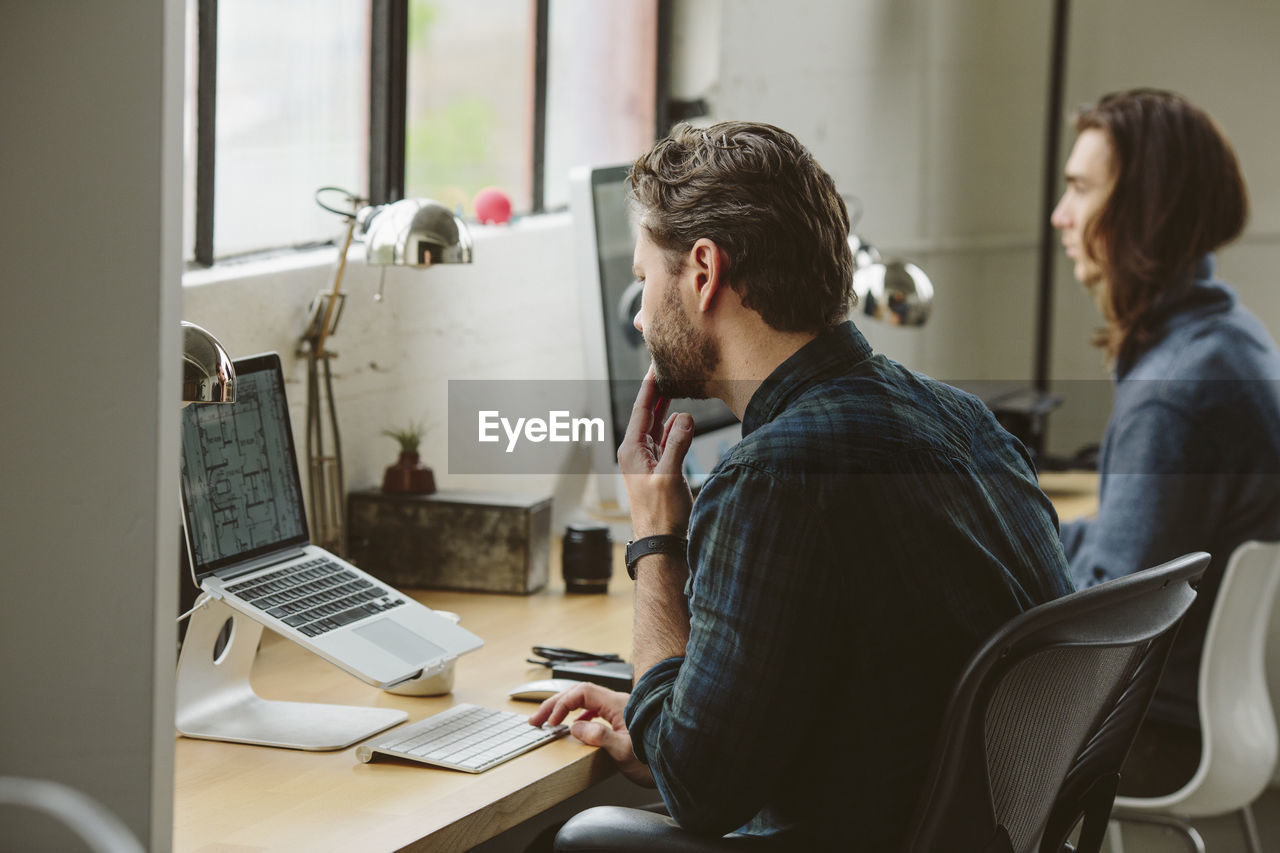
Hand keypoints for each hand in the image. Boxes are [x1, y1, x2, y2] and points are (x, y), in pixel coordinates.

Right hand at [528, 682, 654, 786]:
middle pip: (580, 694)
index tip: (550, 721)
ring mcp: (622, 710)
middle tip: (536, 719)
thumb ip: (600, 737)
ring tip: (549, 721)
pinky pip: (596, 710)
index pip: (582, 692)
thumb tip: (575, 728)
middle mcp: (619, 703)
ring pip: (587, 701)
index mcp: (617, 705)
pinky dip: (580, 715)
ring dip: (566, 709)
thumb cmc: (657, 758)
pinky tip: (576, 726)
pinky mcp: (624, 720)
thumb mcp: (625, 752)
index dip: (562, 704)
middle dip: (555, 704)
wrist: (680, 762)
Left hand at [618, 366, 694, 537]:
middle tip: (667, 367)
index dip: (650, 386)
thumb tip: (684, 416)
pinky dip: (673, 426)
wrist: (660, 543)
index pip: (641, 409)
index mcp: (631, 449)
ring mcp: (646, 461)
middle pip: (647, 413)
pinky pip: (664, 440)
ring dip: (666, 407)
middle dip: (658, 391)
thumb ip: (677, 444)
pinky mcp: (657, 470)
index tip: (656, 365)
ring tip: (675, 384)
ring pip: (656, 425)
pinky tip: (680, 417)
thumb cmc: (660, 515)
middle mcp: (635, 452)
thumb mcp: (669, 476)